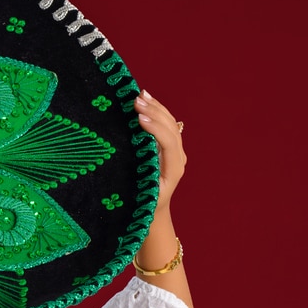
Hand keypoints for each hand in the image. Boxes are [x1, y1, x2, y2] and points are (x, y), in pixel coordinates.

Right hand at [133, 89, 184, 211]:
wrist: (154, 212)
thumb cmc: (143, 205)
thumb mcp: (140, 192)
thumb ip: (139, 174)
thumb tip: (128, 152)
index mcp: (173, 170)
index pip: (169, 142)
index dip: (155, 128)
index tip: (139, 118)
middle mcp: (178, 158)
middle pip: (171, 129)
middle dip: (154, 112)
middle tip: (135, 101)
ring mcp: (176, 152)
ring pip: (170, 124)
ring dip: (155, 107)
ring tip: (139, 95)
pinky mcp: (170, 148)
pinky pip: (166, 125)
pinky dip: (156, 111)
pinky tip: (146, 99)